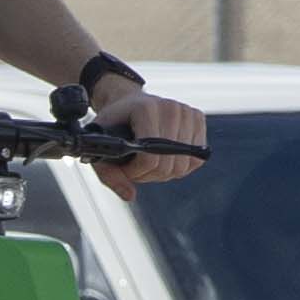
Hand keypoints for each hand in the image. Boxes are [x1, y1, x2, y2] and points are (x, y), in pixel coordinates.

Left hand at [87, 82, 207, 189]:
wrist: (127, 103)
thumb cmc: (113, 126)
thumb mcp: (101, 146)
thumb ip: (109, 174)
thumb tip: (130, 195)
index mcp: (146, 109)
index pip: (150, 158)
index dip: (136, 172)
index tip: (125, 168)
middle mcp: (170, 107)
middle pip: (168, 165)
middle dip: (149, 175)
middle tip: (135, 167)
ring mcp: (187, 112)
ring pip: (183, 166)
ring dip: (164, 173)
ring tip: (148, 162)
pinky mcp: (198, 118)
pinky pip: (196, 159)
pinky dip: (180, 166)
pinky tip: (164, 158)